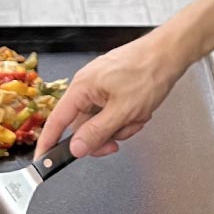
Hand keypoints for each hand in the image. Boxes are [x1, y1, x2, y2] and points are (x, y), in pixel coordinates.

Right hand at [36, 28, 193, 158]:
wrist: (170, 53)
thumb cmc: (148, 72)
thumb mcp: (123, 111)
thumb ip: (97, 132)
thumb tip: (76, 148)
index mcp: (82, 87)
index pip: (57, 121)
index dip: (48, 143)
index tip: (43, 160)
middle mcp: (88, 86)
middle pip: (83, 126)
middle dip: (104, 136)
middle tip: (117, 141)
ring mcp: (102, 87)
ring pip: (102, 122)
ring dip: (121, 127)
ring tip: (138, 116)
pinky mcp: (114, 89)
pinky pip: (114, 113)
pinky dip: (128, 118)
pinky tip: (141, 111)